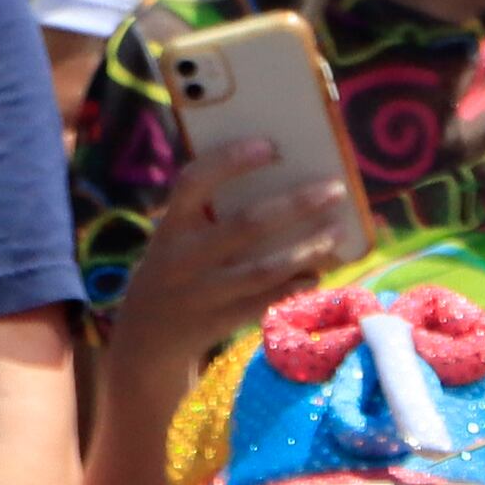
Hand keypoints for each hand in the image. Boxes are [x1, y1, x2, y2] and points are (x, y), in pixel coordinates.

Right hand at [108, 134, 358, 404]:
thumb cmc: (175, 268)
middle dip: (298, 204)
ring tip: (337, 231)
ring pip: (265, 268)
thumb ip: (208, 212)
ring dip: (308, 248)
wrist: (146, 338)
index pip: (193, 182)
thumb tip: (282, 179)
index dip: (229, 161)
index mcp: (170, 227)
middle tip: (335, 189)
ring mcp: (203, 294)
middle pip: (247, 224)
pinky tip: (319, 270)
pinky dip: (297, 284)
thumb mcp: (175, 238)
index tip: (270, 146)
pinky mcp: (221, 322)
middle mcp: (183, 259)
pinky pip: (268, 300)